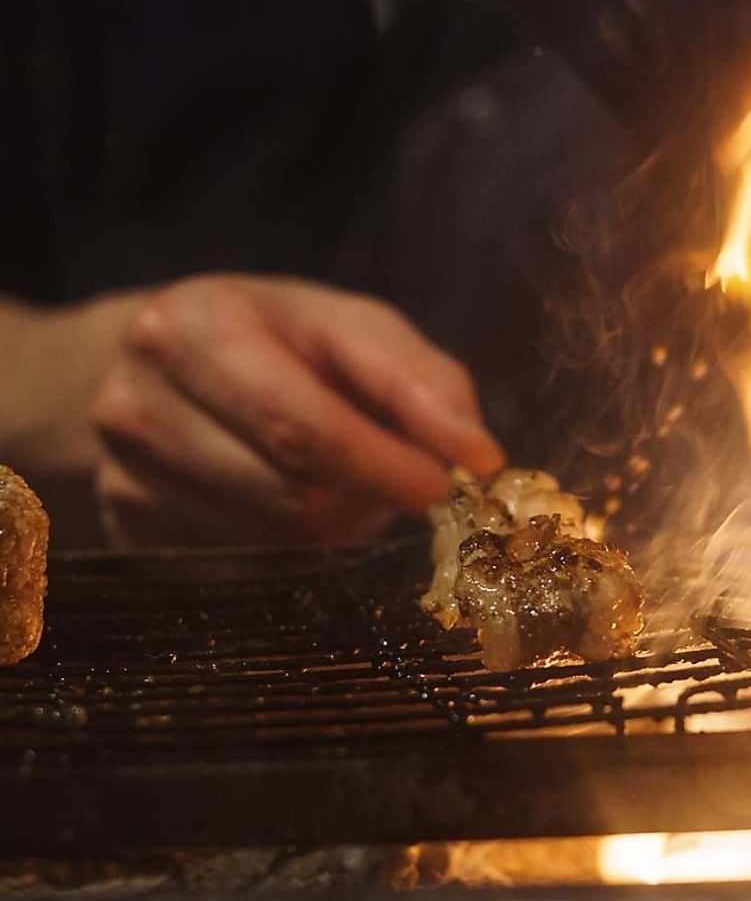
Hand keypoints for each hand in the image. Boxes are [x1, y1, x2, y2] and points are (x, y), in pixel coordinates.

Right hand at [90, 273, 504, 546]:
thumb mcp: (353, 330)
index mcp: (193, 330)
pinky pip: (244, 570)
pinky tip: (286, 498)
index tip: (446, 487)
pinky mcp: (130, 533)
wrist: (173, 363)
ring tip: (333, 475)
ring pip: (272, 542)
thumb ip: (422, 384)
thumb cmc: (281, 340)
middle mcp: (136, 405)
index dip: (384, 467)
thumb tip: (479, 460)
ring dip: (333, 523)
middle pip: (290, 495)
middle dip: (363, 495)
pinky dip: (290, 544)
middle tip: (392, 473)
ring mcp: (122, 478)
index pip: (300, 427)